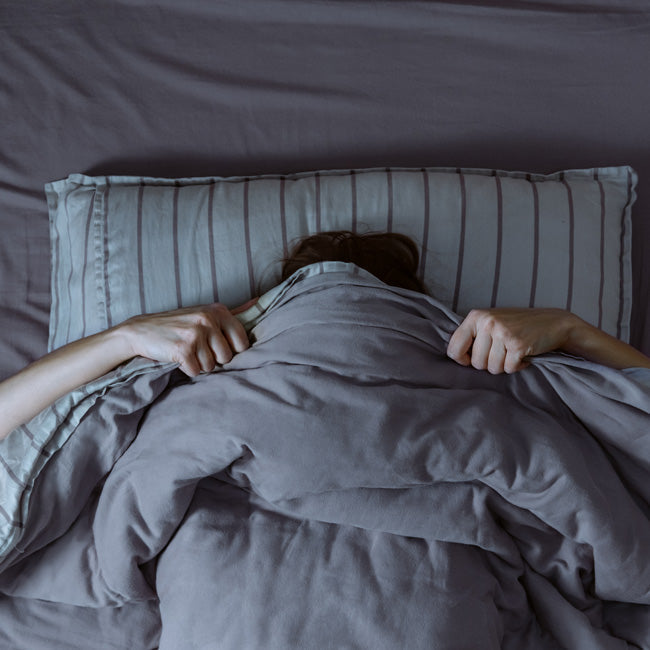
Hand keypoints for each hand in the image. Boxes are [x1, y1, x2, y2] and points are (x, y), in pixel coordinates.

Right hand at [119, 298, 258, 376]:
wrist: (141, 331)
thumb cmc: (178, 325)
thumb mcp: (206, 313)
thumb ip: (234, 311)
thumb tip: (259, 301)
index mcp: (218, 311)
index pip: (242, 343)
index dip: (230, 350)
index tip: (215, 346)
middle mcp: (208, 319)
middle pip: (227, 357)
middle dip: (213, 359)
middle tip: (196, 348)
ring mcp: (195, 334)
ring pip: (211, 366)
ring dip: (199, 365)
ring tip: (186, 351)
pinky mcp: (182, 350)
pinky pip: (196, 372)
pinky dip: (187, 369)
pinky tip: (178, 358)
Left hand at [446, 308, 575, 373]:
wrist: (553, 322)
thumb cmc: (517, 326)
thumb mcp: (490, 323)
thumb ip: (472, 335)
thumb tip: (452, 356)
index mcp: (475, 316)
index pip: (454, 348)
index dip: (463, 360)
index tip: (472, 359)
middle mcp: (487, 323)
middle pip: (476, 363)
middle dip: (489, 364)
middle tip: (502, 353)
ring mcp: (503, 333)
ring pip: (492, 368)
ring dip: (503, 366)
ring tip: (512, 353)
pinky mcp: (518, 345)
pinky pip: (508, 369)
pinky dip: (517, 367)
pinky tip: (522, 355)